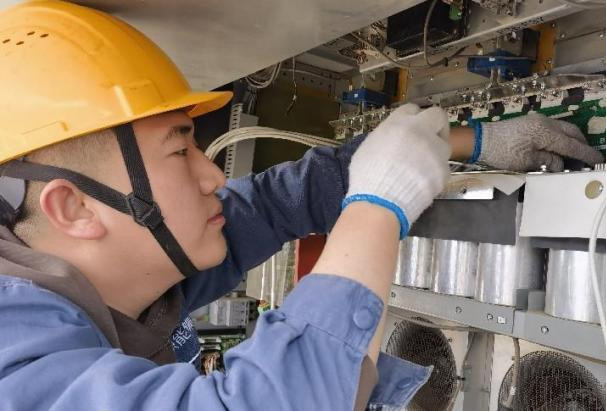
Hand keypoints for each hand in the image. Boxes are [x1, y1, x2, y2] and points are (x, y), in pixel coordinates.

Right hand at [345, 104, 451, 233]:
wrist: (380, 202)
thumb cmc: (367, 177)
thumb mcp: (368, 148)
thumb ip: (385, 137)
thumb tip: (393, 139)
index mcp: (398, 123)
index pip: (412, 109)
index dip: (412, 118)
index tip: (412, 127)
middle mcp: (420, 131)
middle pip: (438, 116)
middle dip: (436, 125)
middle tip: (430, 138)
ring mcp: (434, 151)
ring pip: (444, 145)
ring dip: (436, 153)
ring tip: (422, 168)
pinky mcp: (443, 170)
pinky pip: (442, 168)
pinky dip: (434, 174)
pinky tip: (421, 183)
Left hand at [478, 113, 604, 171]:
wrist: (480, 140)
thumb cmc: (502, 152)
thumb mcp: (526, 162)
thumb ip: (547, 161)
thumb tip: (560, 163)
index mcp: (546, 133)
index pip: (572, 145)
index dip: (586, 154)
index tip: (598, 161)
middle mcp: (545, 123)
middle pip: (571, 132)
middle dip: (581, 144)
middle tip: (587, 158)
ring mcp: (537, 121)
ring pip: (562, 129)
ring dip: (570, 140)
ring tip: (573, 154)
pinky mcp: (529, 123)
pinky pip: (552, 129)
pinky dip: (560, 137)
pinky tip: (557, 148)